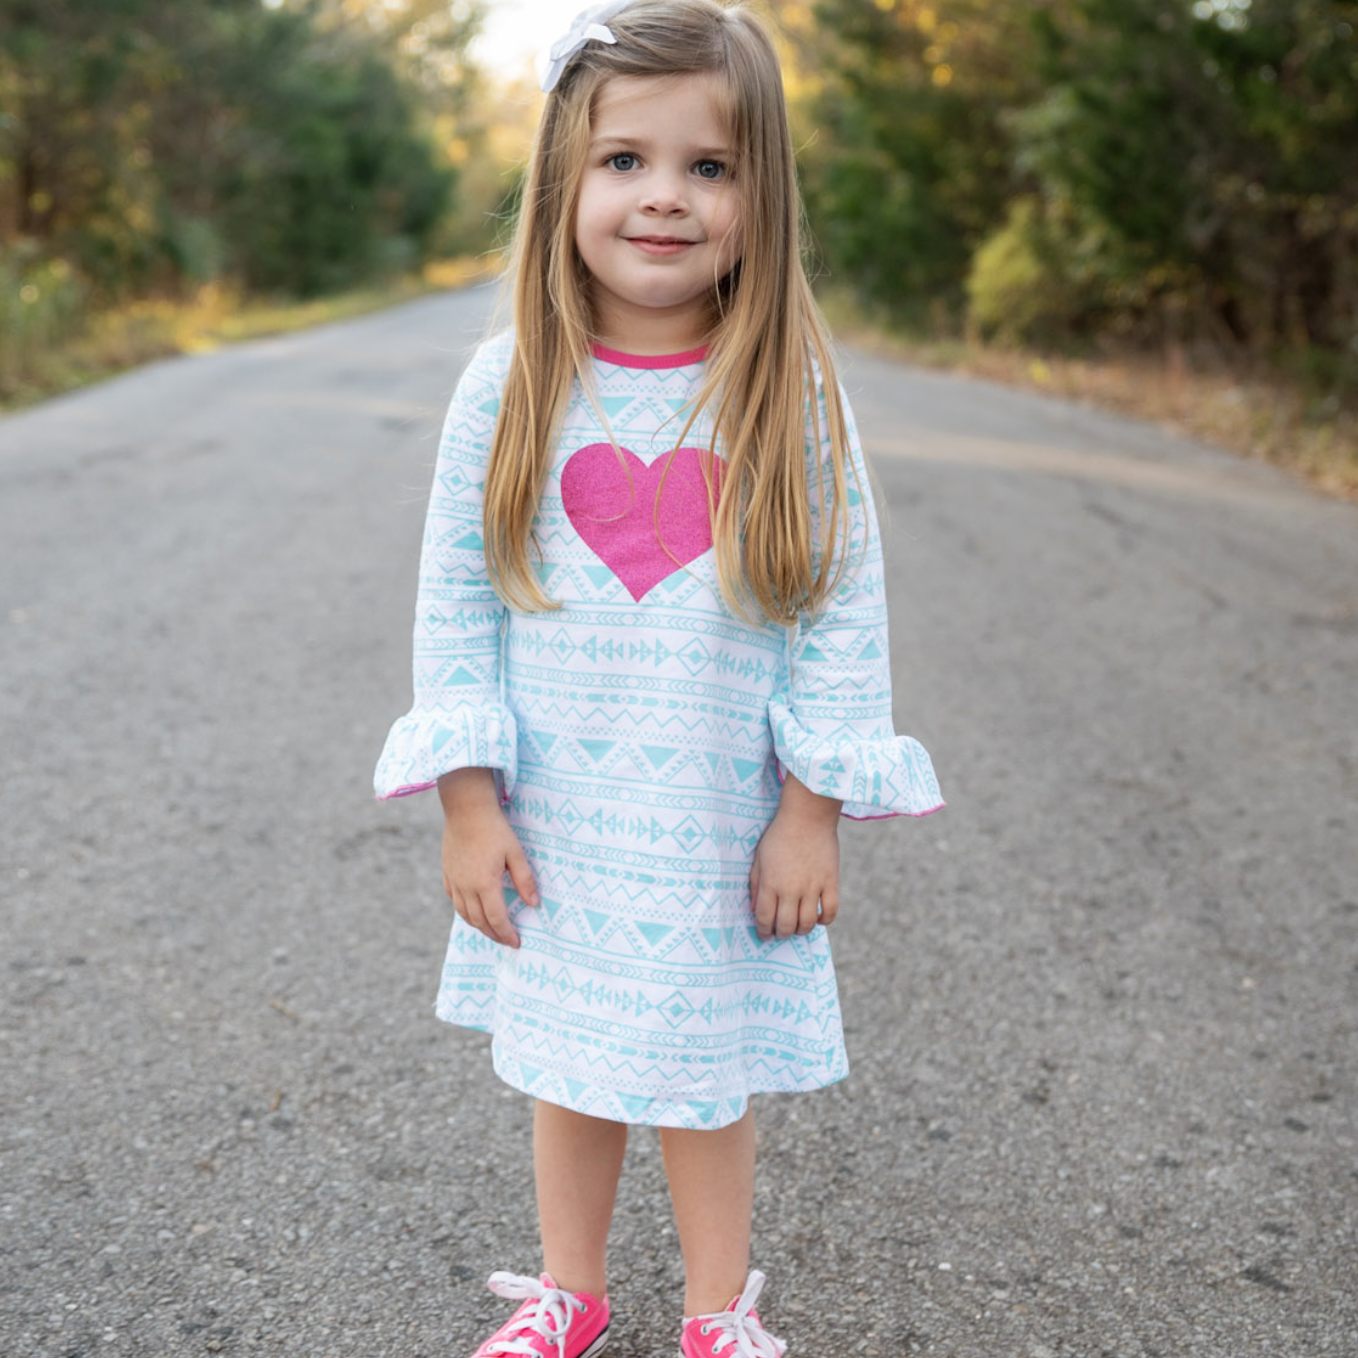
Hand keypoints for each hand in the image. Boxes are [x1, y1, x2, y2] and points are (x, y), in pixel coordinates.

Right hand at [438, 769, 539, 947]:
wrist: (466, 809)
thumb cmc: (495, 829)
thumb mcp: (516, 853)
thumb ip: (525, 880)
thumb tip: (534, 904)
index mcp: (485, 884)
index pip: (497, 919)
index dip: (507, 934)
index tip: (517, 942)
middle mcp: (466, 888)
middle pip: (479, 921)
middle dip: (494, 934)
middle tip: (507, 940)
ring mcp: (454, 881)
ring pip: (464, 914)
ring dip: (479, 926)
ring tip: (492, 930)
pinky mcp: (447, 873)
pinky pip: (455, 901)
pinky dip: (465, 912)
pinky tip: (473, 912)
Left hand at [749, 781, 840, 939]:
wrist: (807, 815)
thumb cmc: (779, 835)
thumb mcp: (759, 858)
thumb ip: (755, 884)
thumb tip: (755, 909)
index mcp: (770, 883)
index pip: (765, 918)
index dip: (763, 931)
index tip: (764, 934)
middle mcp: (790, 888)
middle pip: (786, 925)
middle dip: (781, 933)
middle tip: (781, 931)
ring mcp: (812, 886)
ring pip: (808, 923)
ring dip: (801, 930)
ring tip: (798, 927)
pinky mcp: (831, 881)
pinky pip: (831, 911)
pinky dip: (825, 920)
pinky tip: (819, 918)